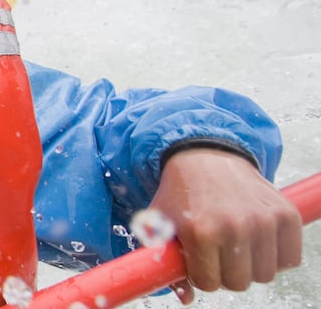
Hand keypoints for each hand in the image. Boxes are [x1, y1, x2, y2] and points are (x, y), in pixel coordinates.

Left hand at [149, 147, 302, 303]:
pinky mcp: (286, 214)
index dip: (202, 275)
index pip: (208, 284)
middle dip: (226, 272)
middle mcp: (235, 226)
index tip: (199, 259)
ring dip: (251, 266)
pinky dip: (277, 256)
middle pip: (239, 283)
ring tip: (237, 244)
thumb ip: (166, 264)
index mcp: (200, 231)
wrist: (204, 157)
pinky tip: (259, 241)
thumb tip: (186, 298)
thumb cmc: (180, 196)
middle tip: (218, 252)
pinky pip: (290, 259)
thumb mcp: (162, 225)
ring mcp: (263, 220)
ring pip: (266, 275)